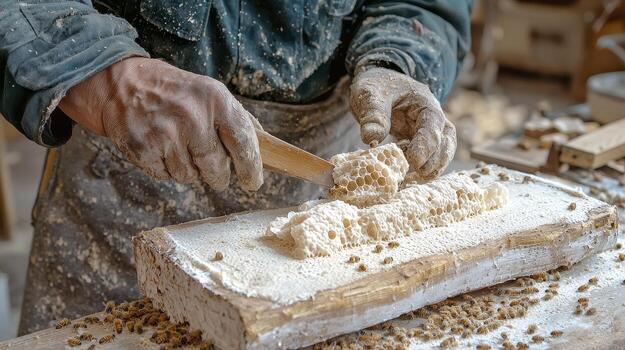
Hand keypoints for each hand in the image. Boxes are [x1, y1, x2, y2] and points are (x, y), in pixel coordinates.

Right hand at [59, 57, 262, 190]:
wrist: (122, 84)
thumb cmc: (175, 92)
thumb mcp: (210, 93)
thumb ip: (238, 119)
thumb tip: (268, 146)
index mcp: (215, 99)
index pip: (243, 143)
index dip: (251, 168)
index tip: (253, 182)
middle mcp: (192, 116)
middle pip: (216, 168)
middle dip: (218, 175)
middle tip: (214, 172)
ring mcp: (165, 134)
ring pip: (190, 177)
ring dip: (189, 170)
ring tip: (179, 147)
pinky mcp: (143, 149)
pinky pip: (166, 177)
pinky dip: (166, 169)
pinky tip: (161, 149)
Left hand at [350, 67, 455, 179]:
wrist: (378, 85)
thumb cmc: (376, 86)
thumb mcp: (369, 93)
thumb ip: (372, 114)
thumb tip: (371, 138)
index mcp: (424, 102)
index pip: (433, 125)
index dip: (426, 144)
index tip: (414, 161)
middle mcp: (433, 118)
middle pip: (445, 141)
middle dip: (434, 159)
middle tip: (417, 174)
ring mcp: (429, 131)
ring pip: (442, 151)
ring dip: (432, 167)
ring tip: (416, 179)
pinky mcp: (421, 142)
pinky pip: (429, 157)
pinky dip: (423, 168)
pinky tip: (410, 178)